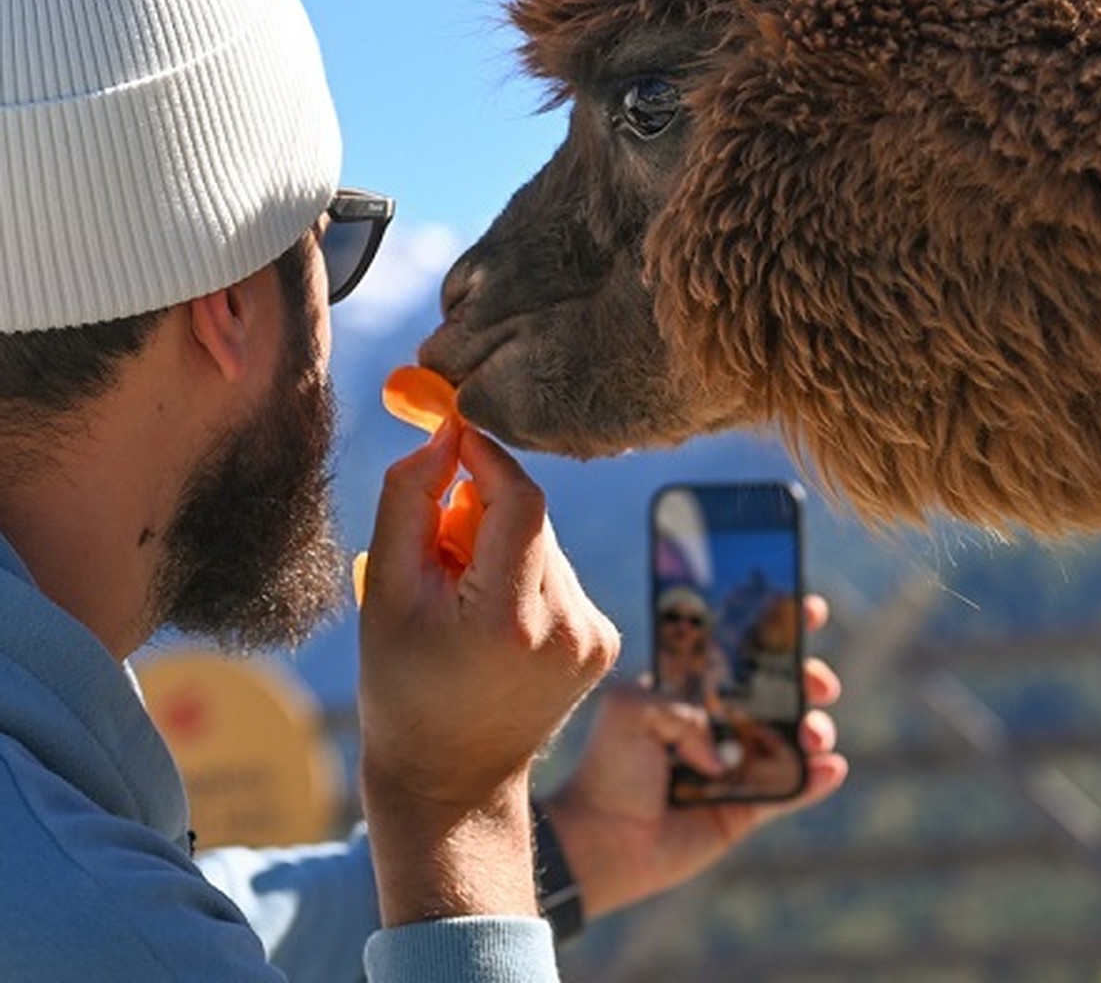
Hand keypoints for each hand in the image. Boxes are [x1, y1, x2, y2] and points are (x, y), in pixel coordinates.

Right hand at [357, 419, 620, 923]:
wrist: (452, 779)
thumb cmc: (402, 685)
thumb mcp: (384, 592)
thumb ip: (408, 501)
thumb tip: (445, 434)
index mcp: (510, 619)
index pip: (520, 497)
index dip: (486, 456)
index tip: (454, 432)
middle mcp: (568, 627)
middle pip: (531, 519)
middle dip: (482, 512)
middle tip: (438, 548)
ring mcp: (595, 638)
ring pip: (546, 545)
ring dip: (503, 548)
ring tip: (463, 601)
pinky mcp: (604, 643)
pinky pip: (561, 577)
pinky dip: (526, 578)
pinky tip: (496, 623)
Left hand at [540, 595, 847, 918]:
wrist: (600, 838)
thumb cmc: (609, 765)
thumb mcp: (629, 710)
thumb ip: (682, 712)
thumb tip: (725, 752)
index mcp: (693, 688)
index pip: (738, 649)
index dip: (773, 627)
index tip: (806, 610)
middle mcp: (720, 721)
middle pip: (778, 691)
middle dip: (807, 678)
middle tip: (818, 683)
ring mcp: (738, 764)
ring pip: (792, 739)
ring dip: (815, 729)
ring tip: (812, 735)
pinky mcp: (746, 808)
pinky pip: (791, 791)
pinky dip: (816, 780)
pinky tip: (831, 768)